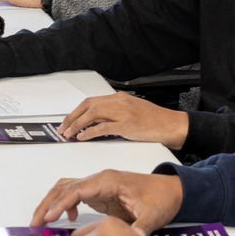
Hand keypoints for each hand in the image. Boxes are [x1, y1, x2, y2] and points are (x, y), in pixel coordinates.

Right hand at [30, 169, 181, 235]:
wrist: (172, 191)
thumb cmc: (161, 197)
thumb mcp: (152, 214)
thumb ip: (140, 227)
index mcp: (108, 180)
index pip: (76, 189)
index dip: (60, 203)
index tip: (47, 217)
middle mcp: (99, 180)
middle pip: (64, 187)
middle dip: (47, 203)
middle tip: (35, 223)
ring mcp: (98, 186)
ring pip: (66, 189)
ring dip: (51, 203)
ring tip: (40, 222)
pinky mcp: (99, 194)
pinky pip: (74, 196)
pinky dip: (64, 205)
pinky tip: (67, 221)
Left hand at [59, 93, 190, 148]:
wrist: (171, 125)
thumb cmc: (155, 121)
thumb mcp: (132, 111)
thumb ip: (115, 114)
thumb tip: (96, 122)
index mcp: (119, 98)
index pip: (91, 101)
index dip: (76, 111)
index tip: (67, 121)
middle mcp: (119, 102)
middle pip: (87, 106)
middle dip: (72, 117)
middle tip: (62, 128)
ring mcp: (123, 112)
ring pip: (92, 114)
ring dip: (77, 125)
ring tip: (69, 134)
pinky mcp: (127, 125)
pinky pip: (102, 127)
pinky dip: (89, 132)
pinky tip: (83, 137)